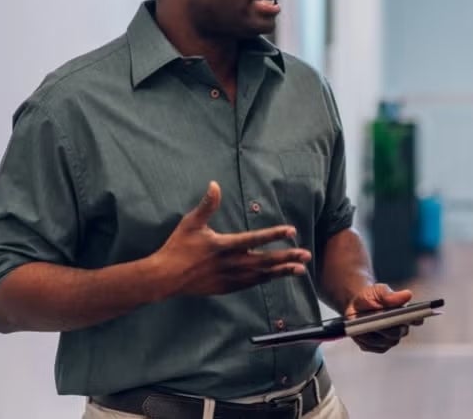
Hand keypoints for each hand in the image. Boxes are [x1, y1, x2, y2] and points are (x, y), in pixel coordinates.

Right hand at [151, 181, 310, 297]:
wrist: (165, 278)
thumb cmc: (178, 247)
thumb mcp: (191, 223)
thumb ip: (207, 205)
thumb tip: (215, 184)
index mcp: (225, 246)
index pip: (255, 239)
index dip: (275, 234)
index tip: (291, 231)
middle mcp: (231, 263)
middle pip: (265, 261)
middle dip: (287, 257)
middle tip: (306, 255)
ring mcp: (230, 278)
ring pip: (262, 275)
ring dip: (282, 271)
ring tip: (300, 269)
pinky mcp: (227, 288)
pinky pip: (252, 284)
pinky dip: (266, 279)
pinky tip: (277, 276)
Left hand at [344, 284, 416, 352]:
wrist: (355, 305)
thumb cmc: (370, 297)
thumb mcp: (378, 291)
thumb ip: (390, 295)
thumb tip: (408, 295)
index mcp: (406, 314)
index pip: (416, 319)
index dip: (415, 320)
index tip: (409, 318)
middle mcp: (401, 329)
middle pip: (397, 333)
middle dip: (386, 326)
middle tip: (376, 319)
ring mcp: (390, 340)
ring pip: (384, 342)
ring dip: (372, 333)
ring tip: (363, 323)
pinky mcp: (378, 347)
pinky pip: (372, 347)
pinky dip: (364, 339)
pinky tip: (360, 331)